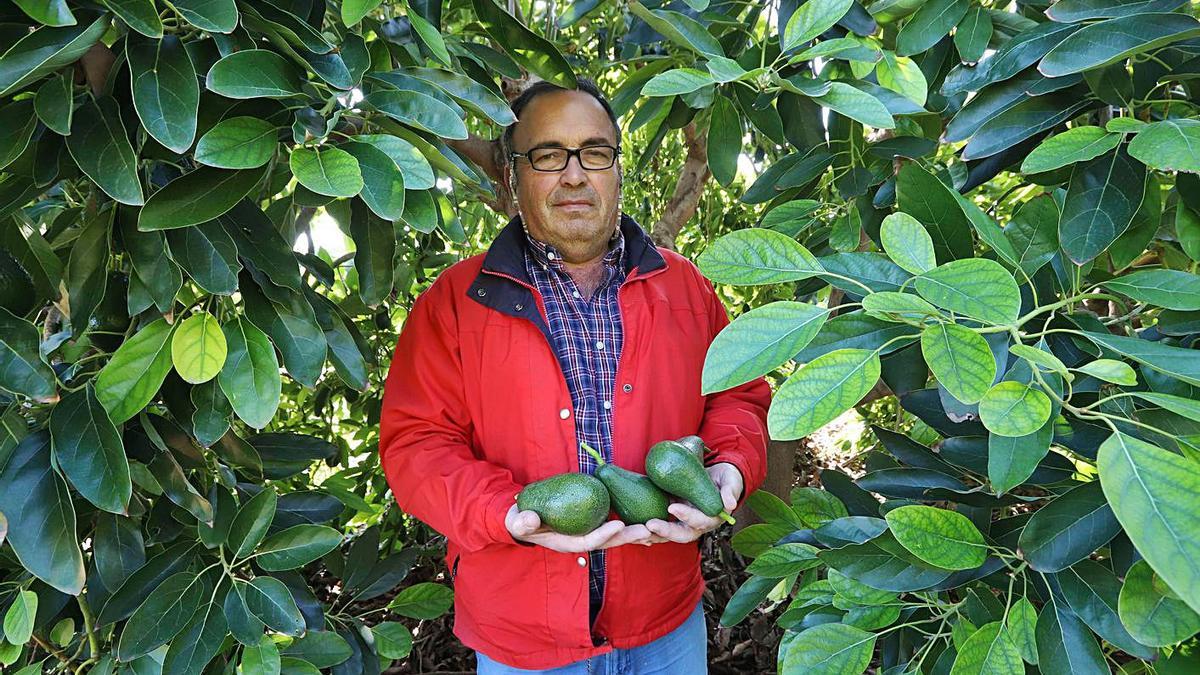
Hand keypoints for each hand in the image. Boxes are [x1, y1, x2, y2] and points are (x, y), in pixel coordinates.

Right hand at [505, 505, 663, 551]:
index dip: (604, 534)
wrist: (524, 521)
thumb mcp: (518, 522)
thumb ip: (523, 522)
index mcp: (568, 543)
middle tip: (649, 528)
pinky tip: (645, 514)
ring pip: (616, 534)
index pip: (590, 541)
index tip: (618, 523)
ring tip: (655, 525)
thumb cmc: (522, 522)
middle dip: (629, 535)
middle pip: (610, 540)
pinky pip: (614, 524)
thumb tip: (529, 520)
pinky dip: (629, 522)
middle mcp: (582, 540)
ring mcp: (589, 533)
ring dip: (635, 531)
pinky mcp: (593, 524)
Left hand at [644, 463, 742, 543]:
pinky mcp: (672, 516)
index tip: (673, 507)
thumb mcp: (731, 481)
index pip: (699, 522)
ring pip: (667, 535)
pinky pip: (659, 526)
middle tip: (650, 525)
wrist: (716, 476)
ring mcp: (682, 523)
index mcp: (711, 519)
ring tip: (637, 531)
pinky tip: (633, 527)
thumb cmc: (725, 479)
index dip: (687, 516)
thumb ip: (730, 491)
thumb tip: (730, 504)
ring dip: (653, 535)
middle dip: (665, 531)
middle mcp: (696, 525)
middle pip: (680, 534)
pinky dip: (648, 529)